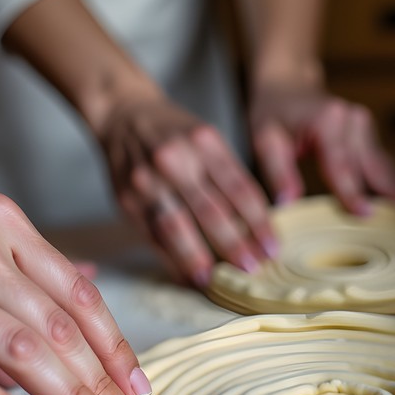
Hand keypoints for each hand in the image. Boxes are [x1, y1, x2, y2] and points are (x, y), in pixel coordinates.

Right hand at [96, 94, 276, 286]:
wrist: (122, 113)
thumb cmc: (173, 131)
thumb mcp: (207, 139)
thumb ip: (227, 175)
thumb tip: (255, 224)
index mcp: (204, 142)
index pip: (238, 188)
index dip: (258, 222)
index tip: (271, 248)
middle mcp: (175, 160)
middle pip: (209, 210)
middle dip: (234, 244)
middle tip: (252, 268)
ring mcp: (147, 180)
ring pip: (175, 226)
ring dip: (197, 257)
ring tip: (215, 281)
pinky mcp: (127, 199)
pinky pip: (152, 235)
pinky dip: (170, 258)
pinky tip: (187, 275)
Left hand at [249, 81, 394, 214]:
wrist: (288, 87)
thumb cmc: (273, 113)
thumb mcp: (265, 139)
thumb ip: (277, 172)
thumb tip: (287, 203)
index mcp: (327, 121)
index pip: (340, 163)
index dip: (351, 190)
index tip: (364, 213)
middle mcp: (352, 121)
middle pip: (373, 164)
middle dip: (393, 192)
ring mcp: (365, 127)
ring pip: (385, 165)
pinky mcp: (370, 136)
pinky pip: (385, 163)